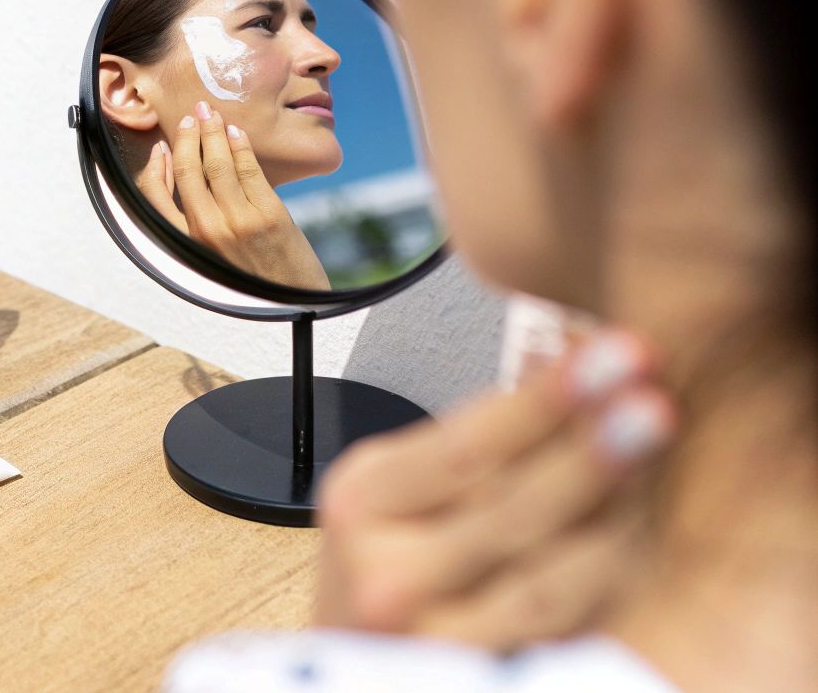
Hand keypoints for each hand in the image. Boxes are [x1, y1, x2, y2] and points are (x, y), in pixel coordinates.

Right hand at [136, 102, 330, 289]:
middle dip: (187, 136)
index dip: (156, 167)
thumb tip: (192, 185)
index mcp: (188, 245)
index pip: (155, 197)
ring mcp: (239, 220)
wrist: (294, 301)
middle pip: (187, 171)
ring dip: (213, 132)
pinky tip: (236, 132)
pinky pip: (248, 168)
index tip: (161, 147)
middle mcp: (208, 231)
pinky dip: (240, 145)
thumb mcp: (211, 260)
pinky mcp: (268, 213)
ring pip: (217, 164)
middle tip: (192, 115)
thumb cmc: (252, 281)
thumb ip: (197, 227)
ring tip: (211, 113)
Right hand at [313, 327, 673, 651]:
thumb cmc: (390, 559)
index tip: (609, 355)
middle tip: (652, 399)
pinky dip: (608, 585)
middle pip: (509, 509)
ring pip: (546, 579)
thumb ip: (474, 442)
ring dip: (617, 516)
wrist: (357, 654)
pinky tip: (646, 539)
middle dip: (591, 449)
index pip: (464, 446)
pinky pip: (560, 634)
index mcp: (360, 503)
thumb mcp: (401, 488)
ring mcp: (429, 637)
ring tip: (660, 460)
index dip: (545, 400)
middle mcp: (386, 574)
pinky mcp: (473, 678)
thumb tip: (573, 364)